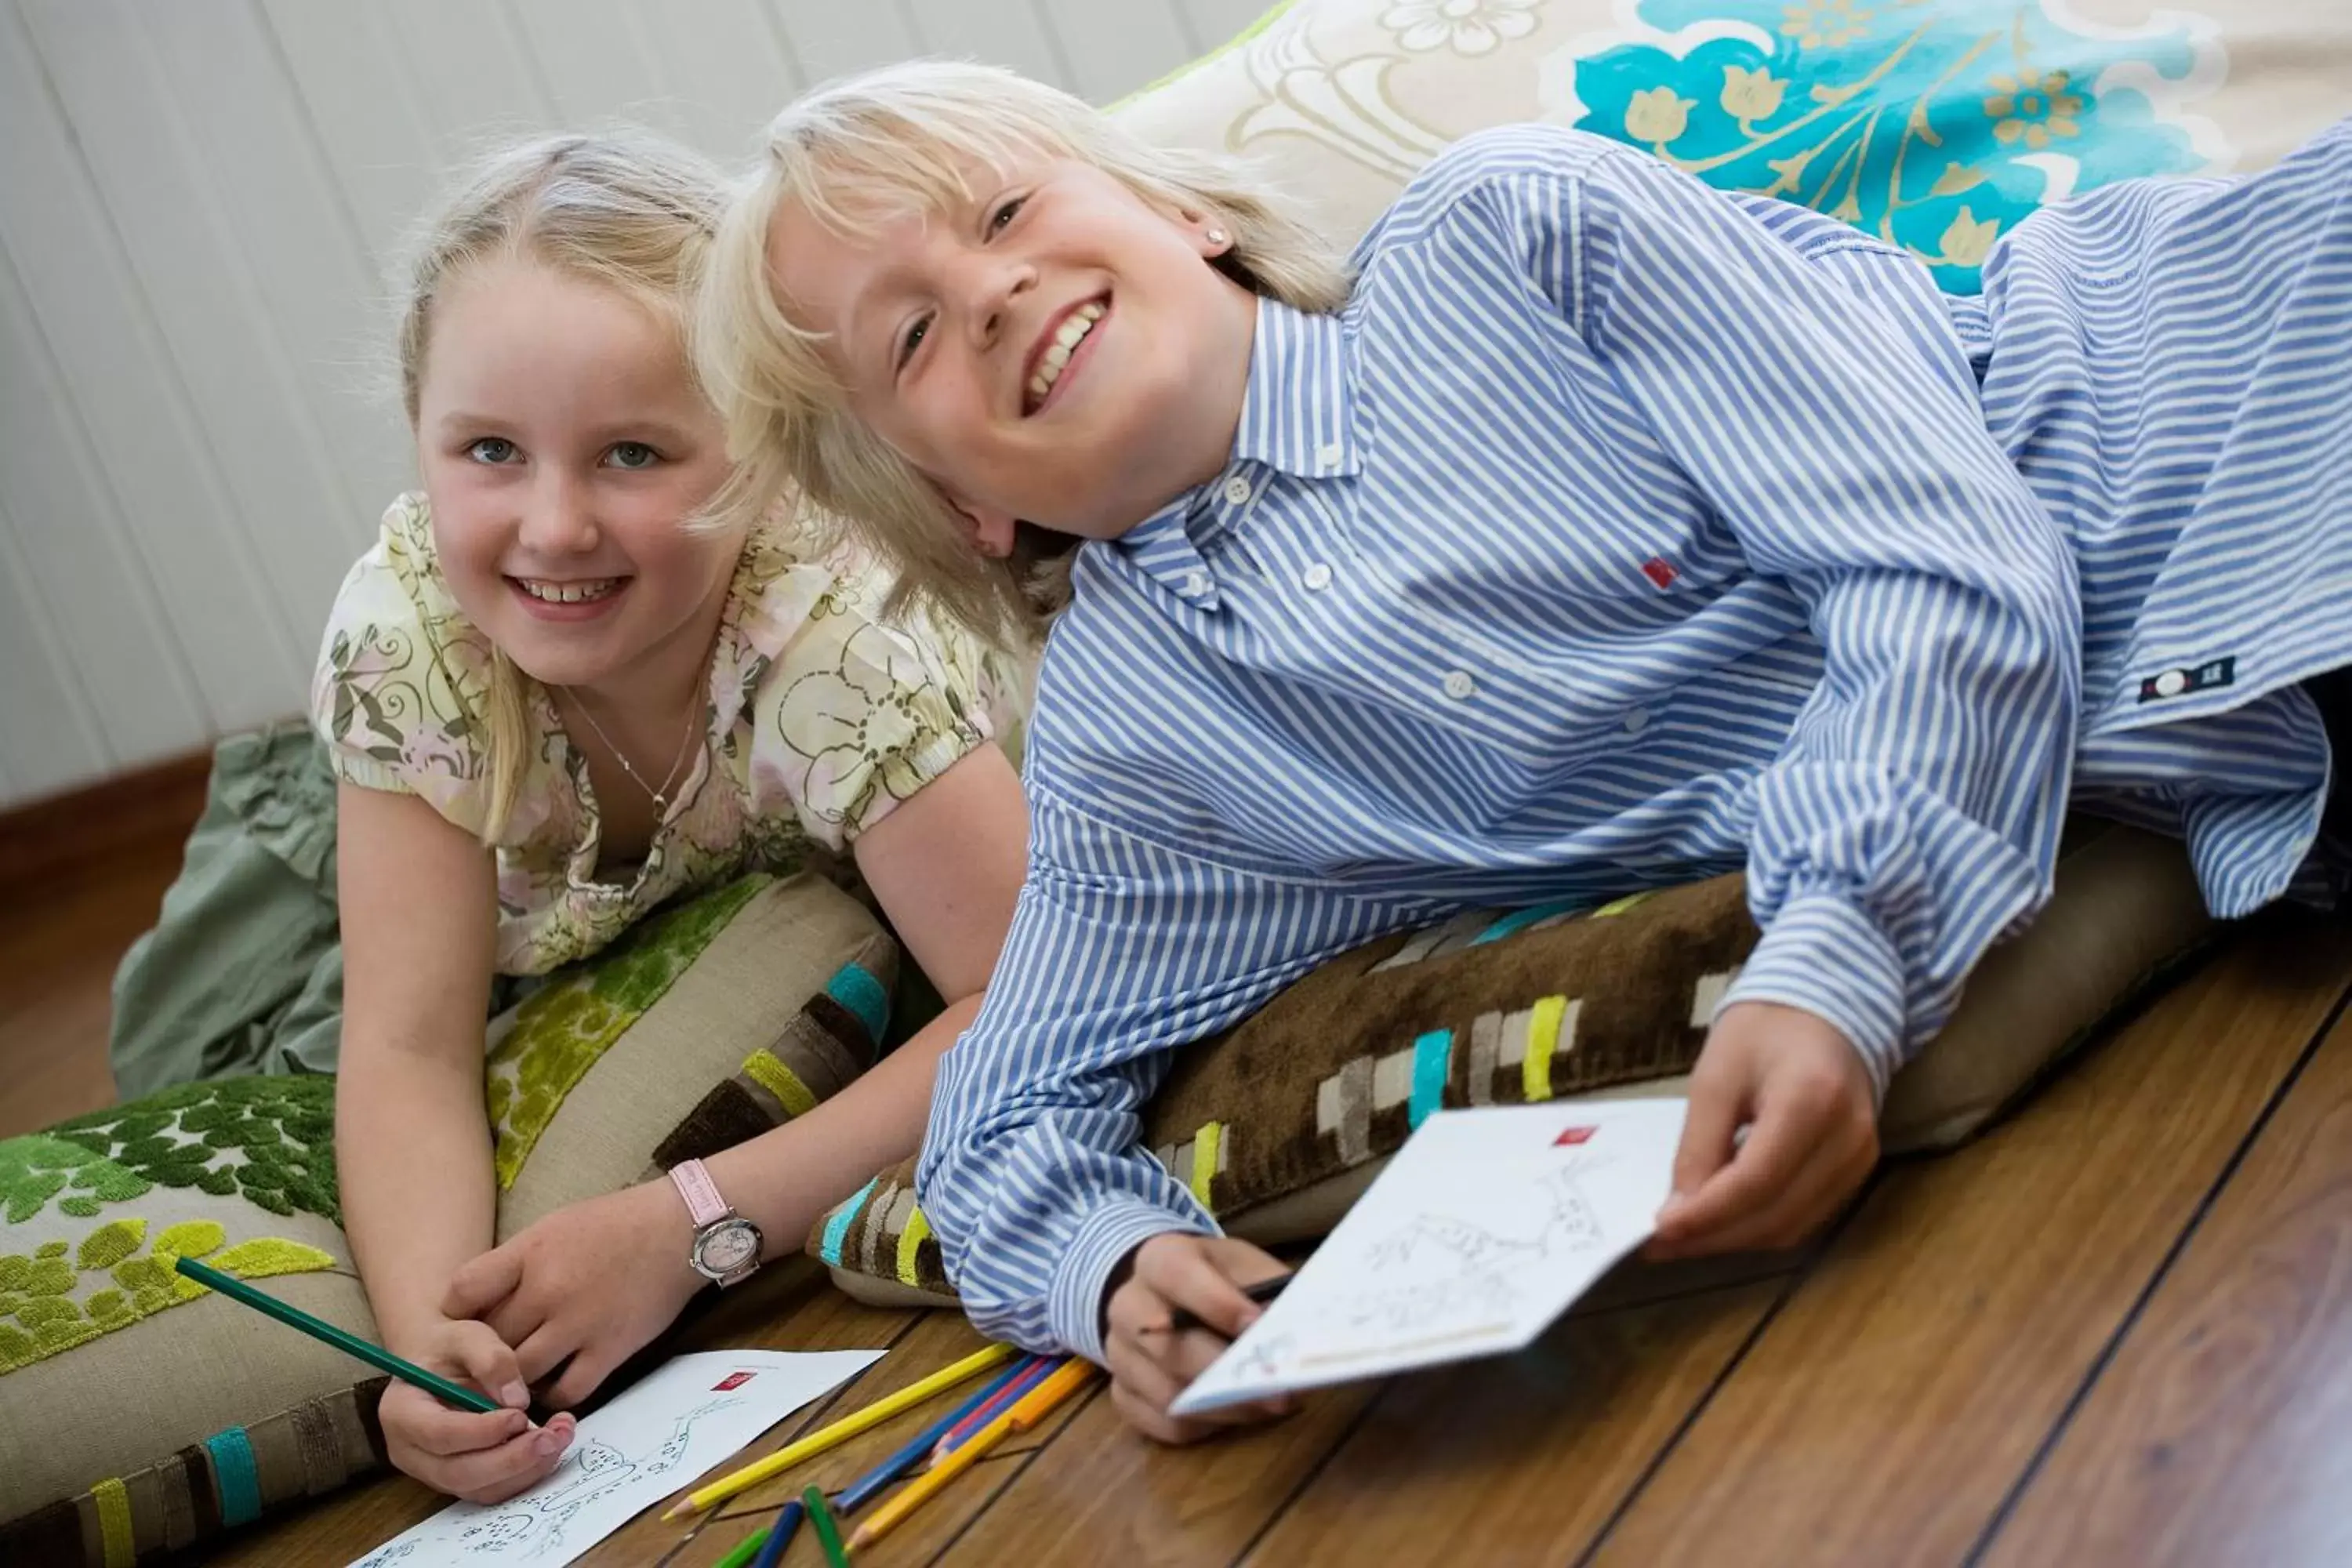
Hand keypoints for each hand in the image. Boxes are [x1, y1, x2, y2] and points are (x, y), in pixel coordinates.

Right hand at [380, 1316, 576, 1501]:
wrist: (442, 1361)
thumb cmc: (451, 1346)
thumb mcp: (468, 1335)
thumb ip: (491, 1359)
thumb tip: (518, 1400)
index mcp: (400, 1412)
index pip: (439, 1435)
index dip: (482, 1431)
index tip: (521, 1415)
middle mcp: (410, 1451)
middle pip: (459, 1473)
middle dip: (511, 1459)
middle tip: (552, 1437)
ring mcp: (432, 1471)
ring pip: (479, 1489)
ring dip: (525, 1470)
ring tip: (560, 1437)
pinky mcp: (458, 1479)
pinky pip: (492, 1490)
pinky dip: (525, 1474)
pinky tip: (550, 1447)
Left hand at [443, 1180, 704, 1409]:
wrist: (679, 1229)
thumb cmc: (615, 1224)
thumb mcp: (554, 1227)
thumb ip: (515, 1264)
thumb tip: (480, 1306)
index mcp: (530, 1252)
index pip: (461, 1291)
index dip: (454, 1314)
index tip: (462, 1324)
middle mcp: (548, 1290)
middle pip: (489, 1340)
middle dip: (482, 1354)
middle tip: (484, 1363)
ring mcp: (580, 1324)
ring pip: (520, 1373)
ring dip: (513, 1382)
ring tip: (514, 1381)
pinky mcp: (610, 1350)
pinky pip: (567, 1390)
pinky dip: (553, 1394)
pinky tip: (552, 1386)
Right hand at [1101, 1233, 1296, 1443]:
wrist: (1168, 1296)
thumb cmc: (1219, 1282)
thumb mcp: (1244, 1268)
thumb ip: (1267, 1292)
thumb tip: (1294, 1331)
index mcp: (1159, 1259)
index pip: (1176, 1274)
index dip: (1217, 1302)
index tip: (1258, 1327)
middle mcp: (1128, 1305)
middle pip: (1167, 1345)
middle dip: (1225, 1372)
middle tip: (1276, 1392)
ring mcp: (1118, 1353)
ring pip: (1167, 1393)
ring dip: (1224, 1408)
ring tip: (1267, 1406)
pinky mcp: (1122, 1393)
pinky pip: (1163, 1424)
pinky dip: (1204, 1426)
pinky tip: (1232, 1414)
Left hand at [1648, 1001, 1877, 1258]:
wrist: (1828, 1008)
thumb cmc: (1764, 1031)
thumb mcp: (1715, 1076)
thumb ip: (1698, 1146)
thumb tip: (1678, 1214)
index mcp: (1811, 1101)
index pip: (1756, 1182)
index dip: (1706, 1215)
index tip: (1658, 1232)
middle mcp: (1847, 1139)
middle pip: (1776, 1215)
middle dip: (1714, 1236)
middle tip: (1661, 1242)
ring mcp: (1860, 1159)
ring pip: (1792, 1227)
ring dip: (1734, 1240)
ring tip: (1684, 1236)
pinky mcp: (1858, 1170)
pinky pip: (1806, 1217)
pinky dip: (1760, 1227)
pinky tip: (1722, 1221)